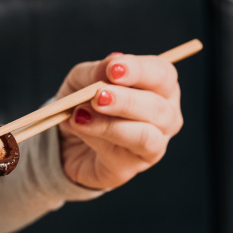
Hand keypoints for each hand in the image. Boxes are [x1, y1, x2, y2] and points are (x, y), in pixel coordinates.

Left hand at [55, 53, 182, 189]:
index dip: (139, 70)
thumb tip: (109, 66)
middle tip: (99, 95)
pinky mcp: (130, 167)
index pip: (162, 74)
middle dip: (127, 100)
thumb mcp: (81, 81)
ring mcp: (153, 146)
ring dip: (112, 124)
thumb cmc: (84, 103)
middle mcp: (165, 117)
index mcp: (160, 88)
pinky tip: (80, 126)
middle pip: (158, 107)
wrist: (66, 141)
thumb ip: (94, 73)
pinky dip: (99, 138)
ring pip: (145, 136)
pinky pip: (121, 154)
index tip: (113, 68)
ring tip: (82, 114)